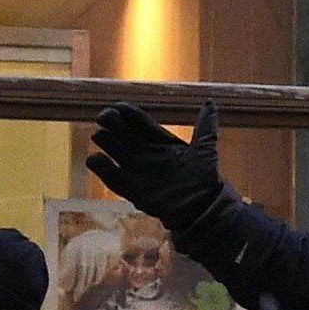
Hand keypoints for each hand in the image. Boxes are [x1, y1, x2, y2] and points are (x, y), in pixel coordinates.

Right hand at [86, 101, 224, 227]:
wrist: (201, 207)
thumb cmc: (204, 178)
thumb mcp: (205, 148)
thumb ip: (205, 126)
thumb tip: (210, 102)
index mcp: (159, 140)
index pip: (139, 121)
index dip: (129, 113)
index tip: (120, 106)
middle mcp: (144, 151)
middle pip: (121, 131)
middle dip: (111, 121)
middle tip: (106, 116)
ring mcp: (134, 168)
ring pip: (112, 148)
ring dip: (104, 139)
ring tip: (100, 134)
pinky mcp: (128, 187)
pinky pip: (108, 174)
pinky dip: (99, 166)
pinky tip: (97, 159)